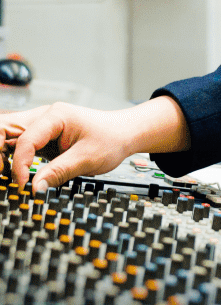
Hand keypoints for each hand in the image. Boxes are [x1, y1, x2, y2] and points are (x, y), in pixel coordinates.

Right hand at [0, 96, 190, 194]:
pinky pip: (19, 144)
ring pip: (9, 136)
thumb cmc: (111, 139)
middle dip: (0, 153)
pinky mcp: (42, 136)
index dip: (19, 165)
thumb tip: (34, 189)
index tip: (24, 186)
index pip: (25, 140)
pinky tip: (16, 174)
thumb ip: (59, 173)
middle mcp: (43, 116)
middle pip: (6, 129)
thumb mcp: (87, 159)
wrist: (124, 133)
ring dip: (5, 155)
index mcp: (55, 116)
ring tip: (10, 176)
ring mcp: (41, 125)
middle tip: (4, 176)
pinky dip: (14, 158)